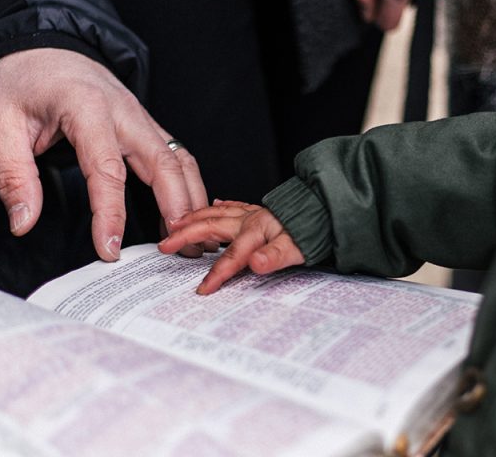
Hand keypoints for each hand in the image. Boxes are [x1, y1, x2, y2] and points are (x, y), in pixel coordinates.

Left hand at [0, 47, 208, 260]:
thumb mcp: (0, 124)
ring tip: (194, 239)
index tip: (109, 250)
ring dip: (192, 199)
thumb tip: (23, 222)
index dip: (110, 214)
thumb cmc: (23, 80)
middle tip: (180, 251)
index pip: (107, 170)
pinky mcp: (147, 125)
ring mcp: (141, 117)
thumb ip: (13, 175)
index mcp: (87, 108)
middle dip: (177, 209)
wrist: (45, 43)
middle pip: (164, 164)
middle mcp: (125, 112)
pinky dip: (189, 186)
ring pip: (180, 160)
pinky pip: (177, 156)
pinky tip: (187, 213)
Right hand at [159, 201, 304, 293]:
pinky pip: (234, 206)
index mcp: (257, 230)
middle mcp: (251, 219)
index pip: (231, 257)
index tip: (202, 290)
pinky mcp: (260, 211)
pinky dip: (220, 206)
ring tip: (176, 223)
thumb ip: (276, 256)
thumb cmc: (314, 230)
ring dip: (195, 218)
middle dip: (186, 236)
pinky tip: (215, 205)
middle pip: (212, 227)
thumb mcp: (299, 248)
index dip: (216, 274)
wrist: (329, 209)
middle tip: (166, 244)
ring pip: (217, 213)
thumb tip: (256, 264)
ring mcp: (254, 213)